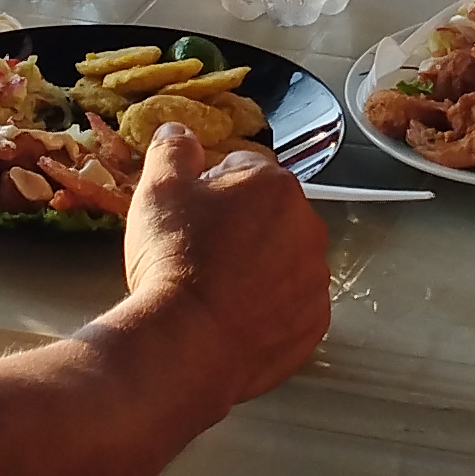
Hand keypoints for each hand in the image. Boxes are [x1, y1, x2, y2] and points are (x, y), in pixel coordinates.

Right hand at [111, 126, 333, 409]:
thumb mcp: (159, 189)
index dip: (208, 192)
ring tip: (212, 292)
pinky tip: (232, 320)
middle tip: (195, 255)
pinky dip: (267, 311)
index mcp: (276, 184)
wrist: (189, 343)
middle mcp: (308, 226)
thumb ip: (172, 150)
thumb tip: (179, 132)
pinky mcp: (313, 325)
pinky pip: (289, 308)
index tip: (186, 218)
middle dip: (238, 229)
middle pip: (268, 217)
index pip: (241, 172)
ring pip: (282, 263)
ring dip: (256, 270)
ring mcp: (315, 279)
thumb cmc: (174, 258)